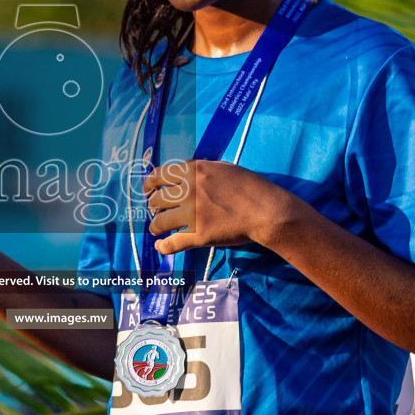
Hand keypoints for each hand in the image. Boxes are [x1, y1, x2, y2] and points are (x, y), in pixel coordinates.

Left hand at [143, 160, 285, 254]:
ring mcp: (192, 214)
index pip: (159, 175)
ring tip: (157, 228)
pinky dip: (164, 247)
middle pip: (156, 199)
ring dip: (155, 225)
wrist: (266, 210)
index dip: (149, 183)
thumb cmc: (250, 187)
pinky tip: (161, 246)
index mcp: (193, 171)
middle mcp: (188, 191)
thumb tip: (185, 171)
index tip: (148, 189)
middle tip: (155, 210)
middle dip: (152, 205)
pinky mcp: (198, 235)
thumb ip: (201, 169)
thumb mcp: (223, 168)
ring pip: (159, 221)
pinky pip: (172, 243)